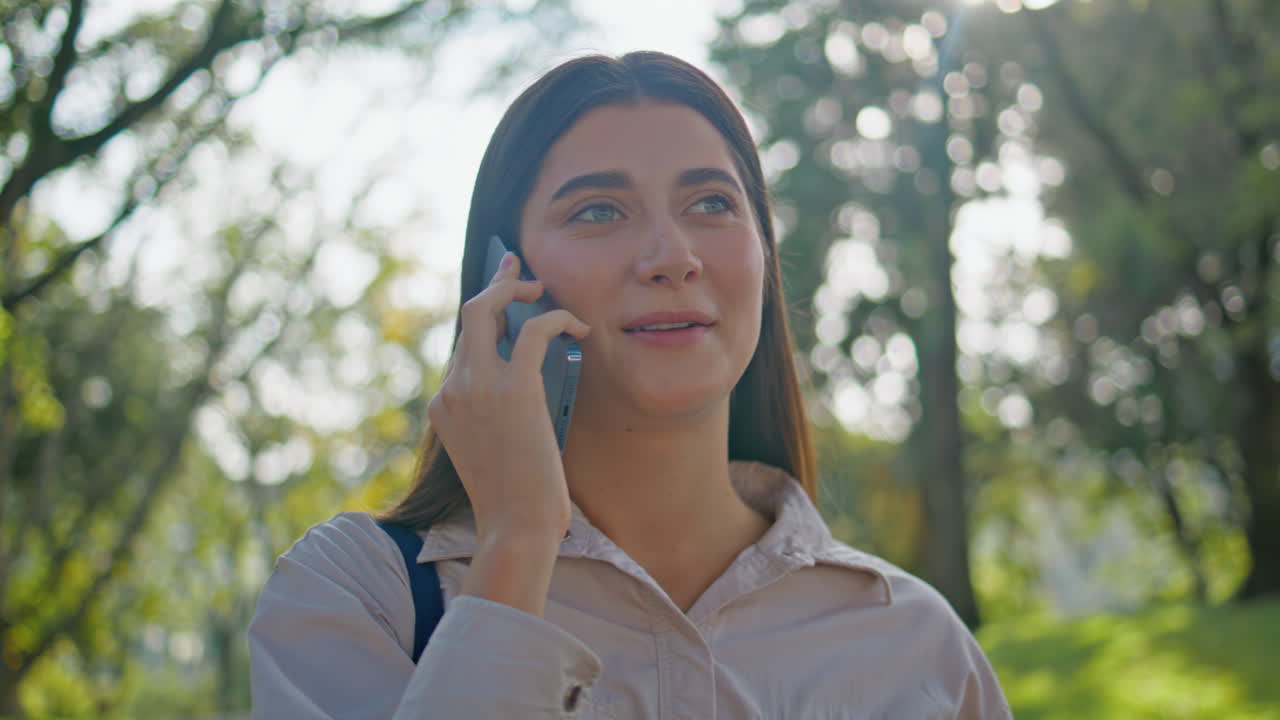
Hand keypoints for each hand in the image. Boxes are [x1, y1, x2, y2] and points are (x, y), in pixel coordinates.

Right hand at [426, 251, 589, 613]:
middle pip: (467, 315)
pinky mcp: (512, 389)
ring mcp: (476, 387)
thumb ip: (497, 415)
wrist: (514, 530)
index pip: (463, 345)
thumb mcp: (494, 451)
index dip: (487, 318)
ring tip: (545, 289)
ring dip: (518, 289)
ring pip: (488, 309)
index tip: (502, 293)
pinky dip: (556, 318)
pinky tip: (577, 328)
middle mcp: (452, 390)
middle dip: (494, 283)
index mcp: (443, 406)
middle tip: (518, 268)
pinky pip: (532, 329)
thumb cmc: (515, 502)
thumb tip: (533, 381)